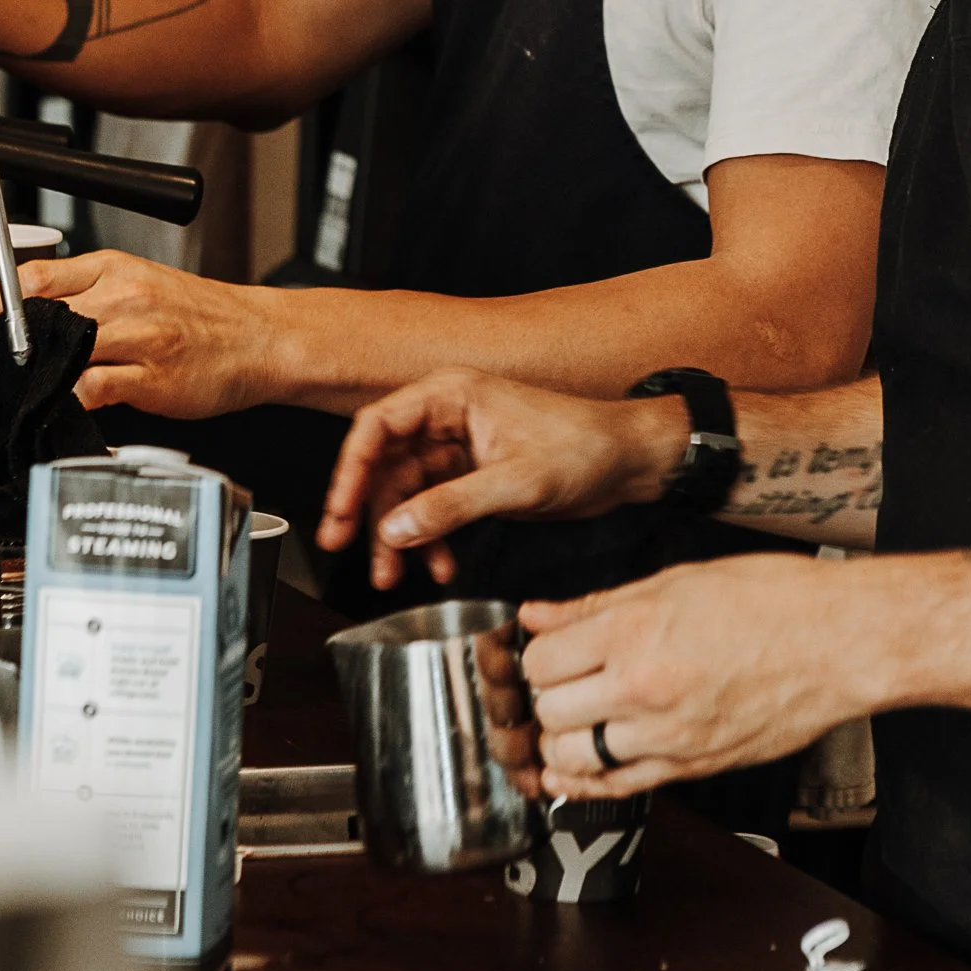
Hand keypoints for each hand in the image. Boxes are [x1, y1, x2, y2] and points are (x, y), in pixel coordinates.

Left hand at [0, 250, 292, 417]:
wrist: (261, 337)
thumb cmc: (201, 318)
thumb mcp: (141, 286)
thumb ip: (87, 298)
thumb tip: (27, 324)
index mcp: (115, 267)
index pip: (34, 276)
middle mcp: (124, 295)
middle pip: (37, 314)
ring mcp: (140, 336)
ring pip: (60, 350)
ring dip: (16, 376)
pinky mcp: (154, 377)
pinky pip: (94, 388)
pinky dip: (64, 401)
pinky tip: (45, 411)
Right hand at [317, 368, 686, 589]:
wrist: (631, 462)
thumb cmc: (585, 448)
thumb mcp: (516, 482)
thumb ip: (451, 506)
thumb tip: (394, 530)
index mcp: (452, 395)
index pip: (378, 426)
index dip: (351, 470)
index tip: (340, 512)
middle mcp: (448, 417)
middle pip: (385, 464)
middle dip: (368, 511)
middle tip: (345, 549)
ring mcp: (459, 449)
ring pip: (406, 493)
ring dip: (398, 535)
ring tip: (391, 575)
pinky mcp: (473, 477)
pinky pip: (434, 509)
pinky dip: (432, 539)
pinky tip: (440, 567)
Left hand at [520, 553, 873, 796]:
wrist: (838, 642)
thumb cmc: (770, 599)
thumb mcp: (675, 580)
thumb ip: (596, 605)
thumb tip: (538, 614)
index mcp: (635, 632)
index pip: (540, 659)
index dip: (536, 652)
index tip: (549, 646)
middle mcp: (643, 689)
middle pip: (548, 709)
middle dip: (544, 694)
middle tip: (559, 679)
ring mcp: (667, 737)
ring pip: (572, 756)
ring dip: (562, 737)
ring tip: (575, 714)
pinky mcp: (691, 769)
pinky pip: (617, 788)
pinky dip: (587, 781)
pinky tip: (579, 765)